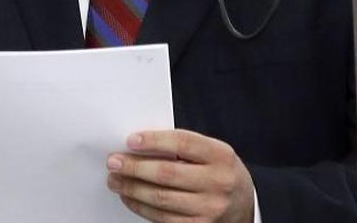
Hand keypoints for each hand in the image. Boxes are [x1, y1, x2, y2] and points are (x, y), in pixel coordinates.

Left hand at [106, 129, 254, 222]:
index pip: (182, 143)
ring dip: (132, 188)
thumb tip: (139, 146)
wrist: (243, 206)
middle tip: (113, 161)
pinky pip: (162, 218)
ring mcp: (209, 209)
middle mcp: (218, 183)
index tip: (130, 140)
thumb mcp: (212, 152)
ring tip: (115, 180)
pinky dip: (141, 207)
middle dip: (134, 167)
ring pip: (161, 198)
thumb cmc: (219, 173)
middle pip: (167, 173)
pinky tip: (129, 197)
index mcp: (221, 156)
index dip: (154, 141)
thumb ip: (183, 147)